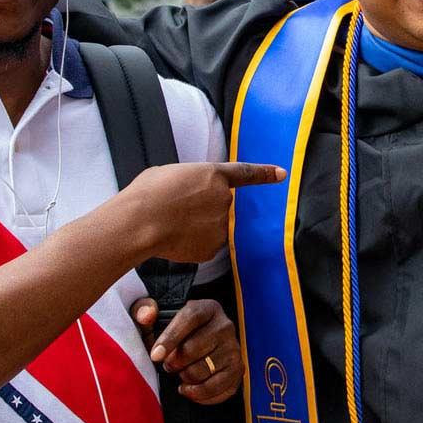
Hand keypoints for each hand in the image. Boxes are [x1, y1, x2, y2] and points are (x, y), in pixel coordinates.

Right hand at [122, 162, 284, 263]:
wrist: (141, 222)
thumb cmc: (149, 194)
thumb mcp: (170, 174)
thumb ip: (189, 182)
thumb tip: (188, 192)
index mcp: (214, 175)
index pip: (246, 174)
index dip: (265, 174)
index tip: (281, 174)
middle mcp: (224, 200)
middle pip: (218, 206)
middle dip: (200, 209)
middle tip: (174, 210)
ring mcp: (220, 225)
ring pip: (211, 227)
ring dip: (195, 227)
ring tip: (170, 225)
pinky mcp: (212, 248)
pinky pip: (204, 245)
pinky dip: (191, 244)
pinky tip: (174, 239)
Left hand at [131, 298, 241, 404]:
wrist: (199, 342)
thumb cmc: (175, 330)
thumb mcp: (157, 317)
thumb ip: (144, 311)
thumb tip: (146, 315)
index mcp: (207, 308)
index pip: (190, 318)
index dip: (170, 338)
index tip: (155, 356)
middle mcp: (225, 326)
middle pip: (193, 350)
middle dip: (173, 362)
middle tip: (169, 364)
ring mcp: (233, 349)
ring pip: (202, 372)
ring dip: (185, 378)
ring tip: (181, 373)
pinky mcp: (237, 370)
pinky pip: (217, 389)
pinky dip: (199, 394)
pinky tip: (189, 389)